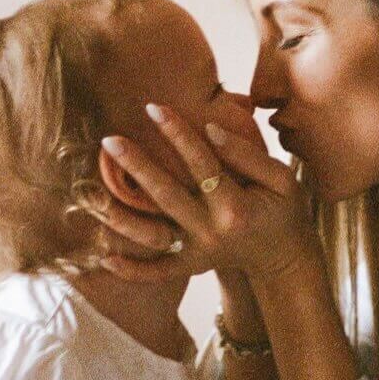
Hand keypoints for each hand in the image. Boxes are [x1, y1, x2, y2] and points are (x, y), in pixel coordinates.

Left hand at [99, 105, 319, 284]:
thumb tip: (210, 130)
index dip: (178, 134)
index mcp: (236, 208)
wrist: (286, 258)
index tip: (153, 108)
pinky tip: (105, 258)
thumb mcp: (282, 179)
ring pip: (154, 236)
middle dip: (138, 166)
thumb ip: (247, 155)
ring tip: (92, 197)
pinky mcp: (192, 266)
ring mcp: (199, 253)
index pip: (202, 164)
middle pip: (168, 196)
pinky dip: (133, 270)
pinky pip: (159, 272)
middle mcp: (212, 232)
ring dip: (123, 219)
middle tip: (109, 140)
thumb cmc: (284, 211)